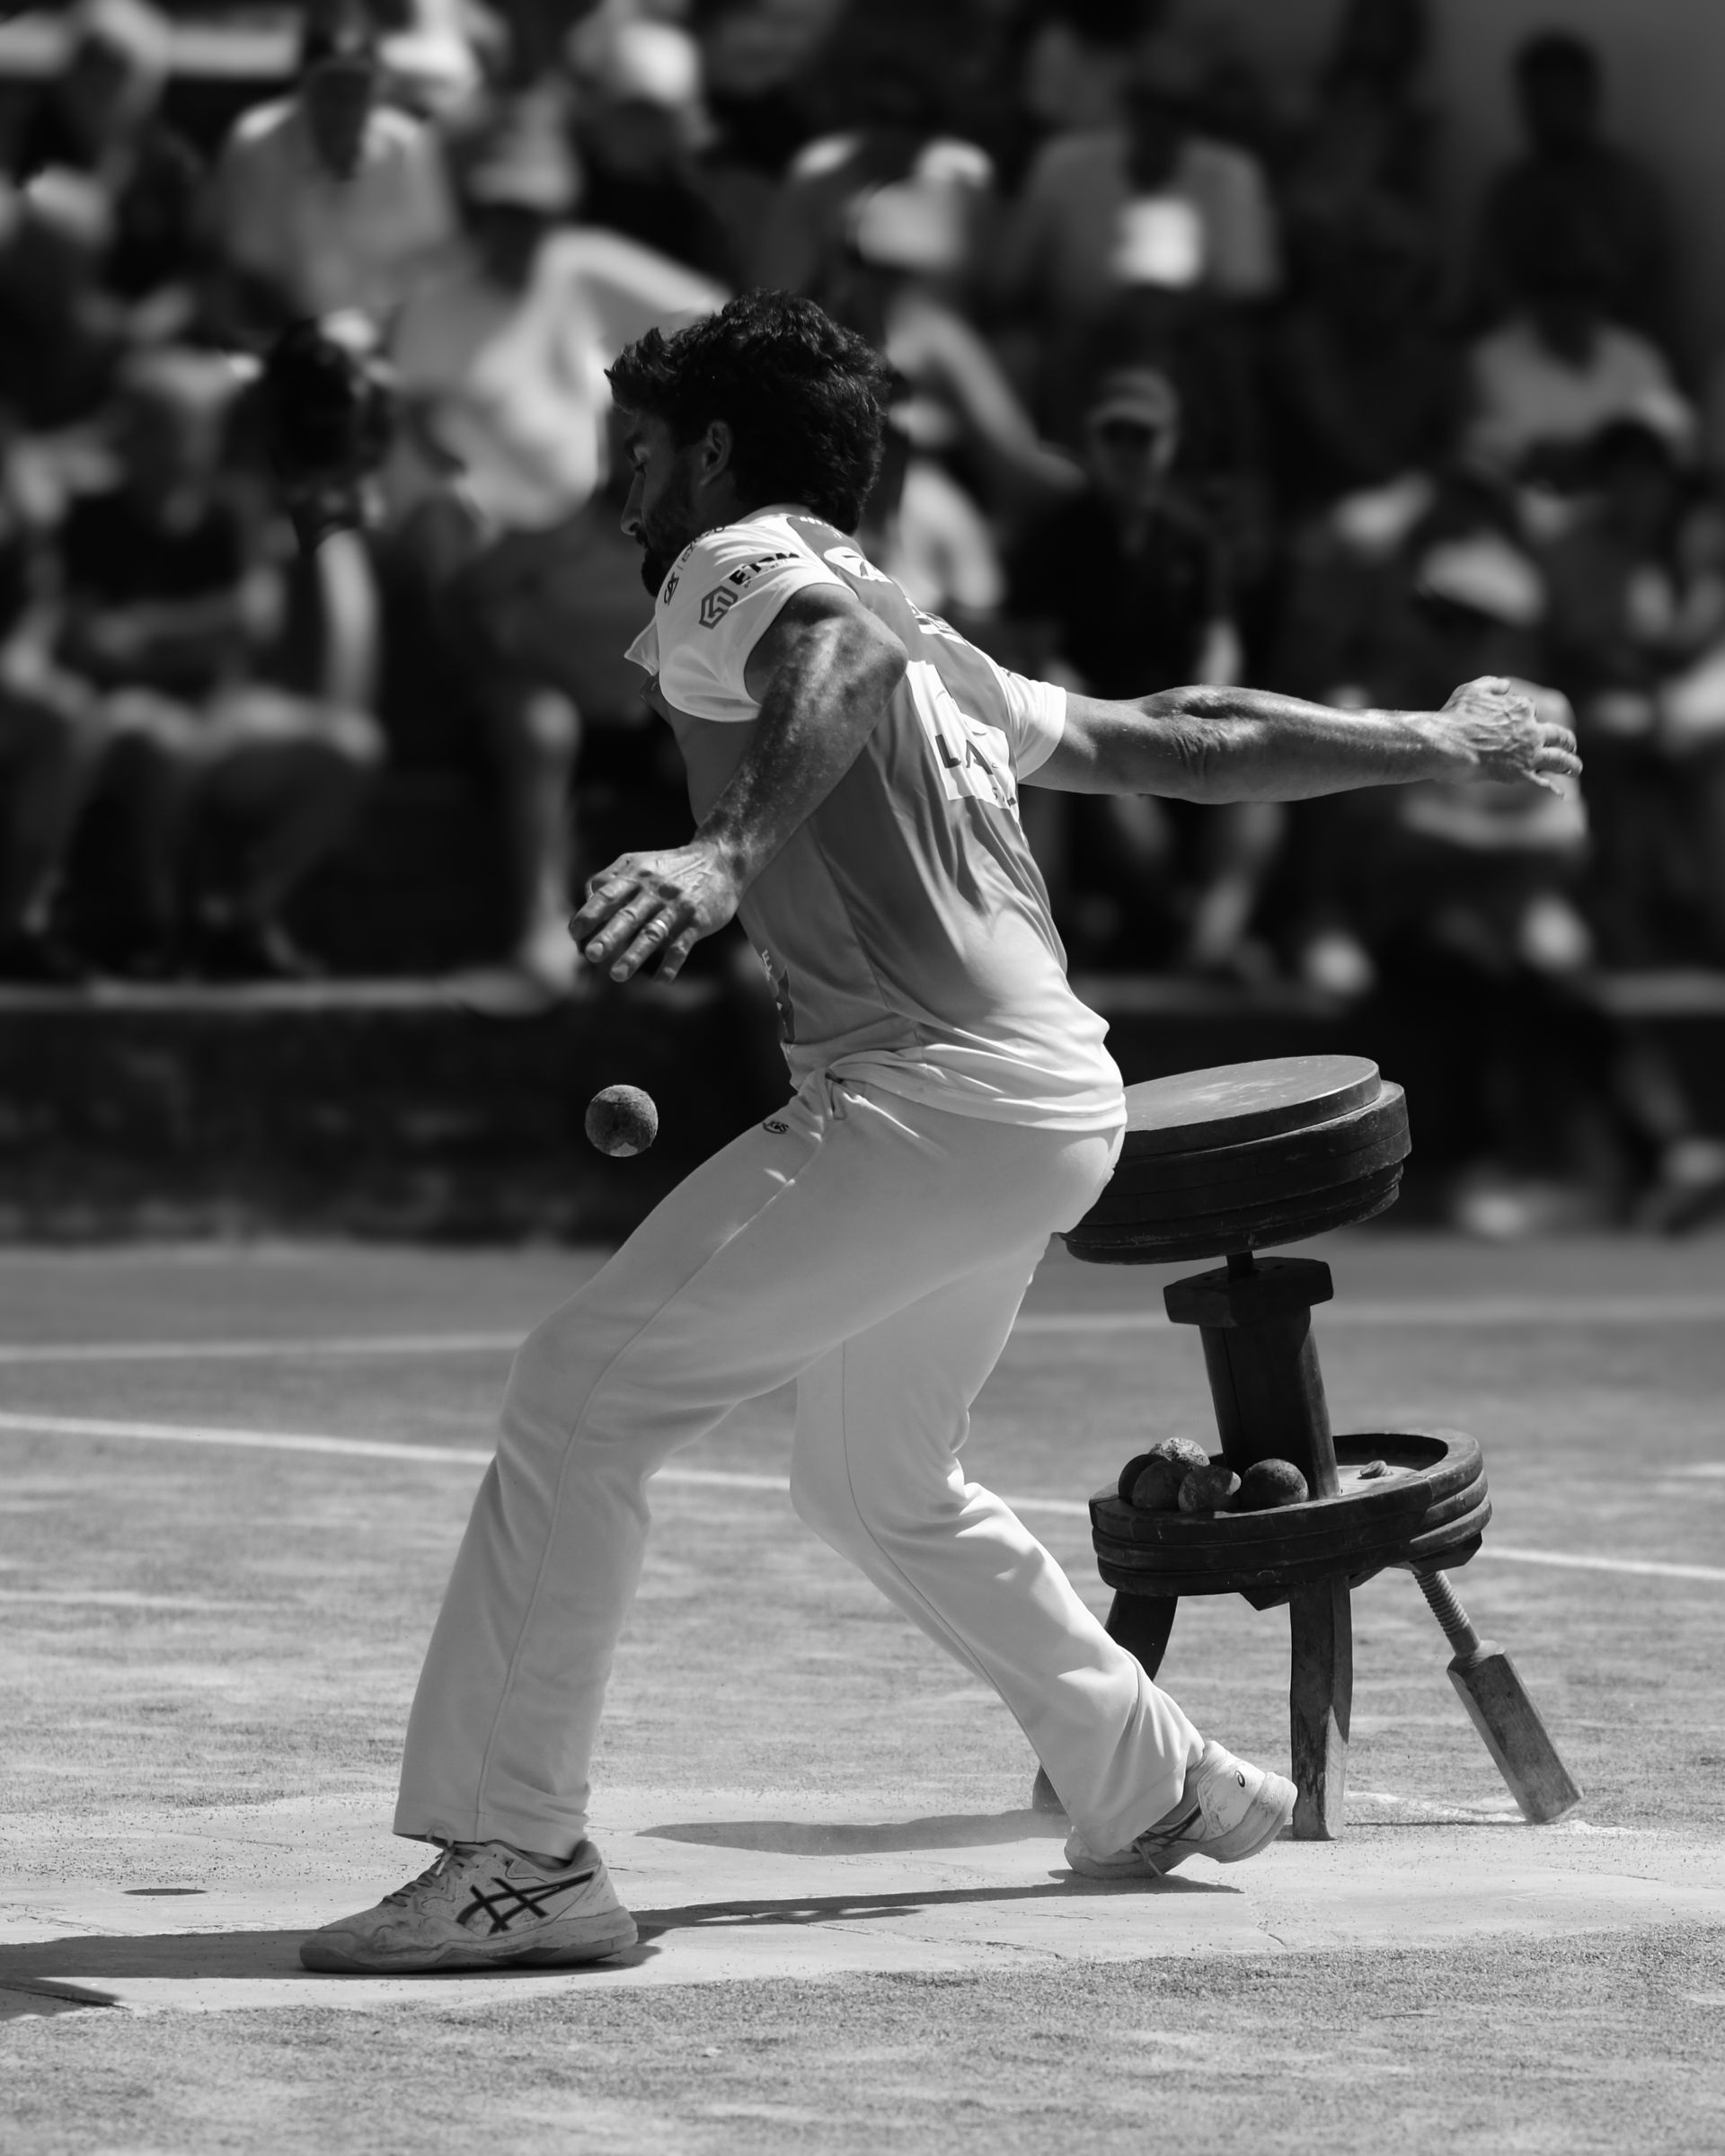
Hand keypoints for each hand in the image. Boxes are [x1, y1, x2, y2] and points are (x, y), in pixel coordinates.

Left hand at [569, 841, 742, 982]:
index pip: (607, 895)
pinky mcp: (698, 920)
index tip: (575, 933)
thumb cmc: (671, 867)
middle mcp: (655, 890)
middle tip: (591, 955)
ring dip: (635, 955)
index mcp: (636, 875)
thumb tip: (586, 900)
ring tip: (617, 975)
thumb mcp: (639, 862)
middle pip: (628, 915)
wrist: (720, 860)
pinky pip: (682, 945)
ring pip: (653, 933)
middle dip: (609, 936)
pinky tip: (660, 980)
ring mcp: (678, 906)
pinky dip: (671, 964)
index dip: (590, 914)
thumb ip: (610, 877)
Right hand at [1441, 677, 1582, 793]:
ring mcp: (1529, 753)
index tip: (1515, 725)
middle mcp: (1531, 730)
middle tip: (1568, 745)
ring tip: (1574, 769)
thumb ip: (1492, 684)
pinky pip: (1543, 781)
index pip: (1531, 710)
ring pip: (1560, 759)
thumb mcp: (1472, 690)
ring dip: (1570, 764)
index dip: (1524, 717)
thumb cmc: (1455, 716)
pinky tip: (1561, 794)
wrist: (1447, 744)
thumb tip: (1506, 686)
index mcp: (1521, 708)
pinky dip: (1553, 788)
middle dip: (1566, 740)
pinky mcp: (1520, 773)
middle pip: (1559, 734)